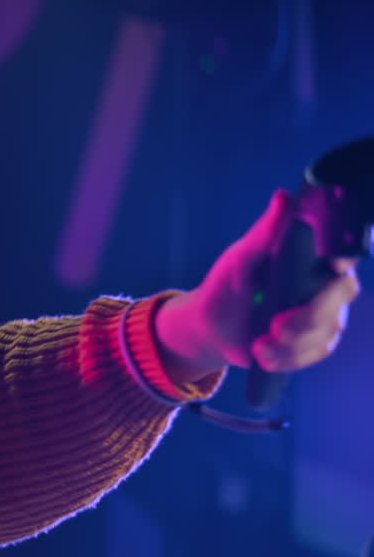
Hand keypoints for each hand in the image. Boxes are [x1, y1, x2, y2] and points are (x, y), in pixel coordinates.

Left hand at [155, 189, 360, 382]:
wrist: (213, 328)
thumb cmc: (228, 286)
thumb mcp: (241, 260)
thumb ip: (265, 233)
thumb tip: (283, 198)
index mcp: (311, 258)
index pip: (343, 254)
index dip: (343, 260)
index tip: (333, 267)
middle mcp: (325, 284)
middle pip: (339, 297)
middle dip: (308, 317)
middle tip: (275, 327)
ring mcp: (325, 314)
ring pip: (326, 331)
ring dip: (290, 345)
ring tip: (258, 345)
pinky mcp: (314, 342)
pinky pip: (315, 353)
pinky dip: (288, 359)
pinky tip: (264, 357)